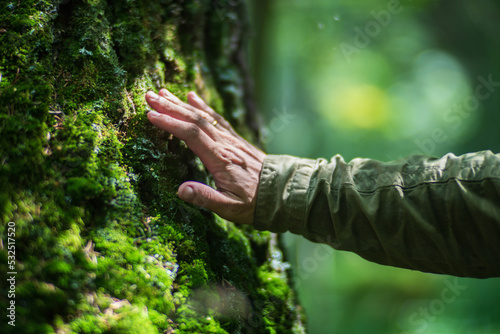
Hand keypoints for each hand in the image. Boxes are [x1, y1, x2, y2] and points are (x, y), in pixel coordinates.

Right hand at [145, 89, 265, 224]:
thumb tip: (181, 190)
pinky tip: (192, 97)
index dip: (170, 123)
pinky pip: (216, 118)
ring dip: (181, 104)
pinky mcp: (235, 139)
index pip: (191, 135)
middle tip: (149, 96)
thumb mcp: (229, 208)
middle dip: (170, 107)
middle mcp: (225, 144)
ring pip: (204, 116)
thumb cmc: (253, 202)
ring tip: (162, 93)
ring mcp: (231, 139)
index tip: (150, 115)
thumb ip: (205, 198)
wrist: (281, 191)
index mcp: (220, 159)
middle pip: (194, 119)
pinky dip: (203, 107)